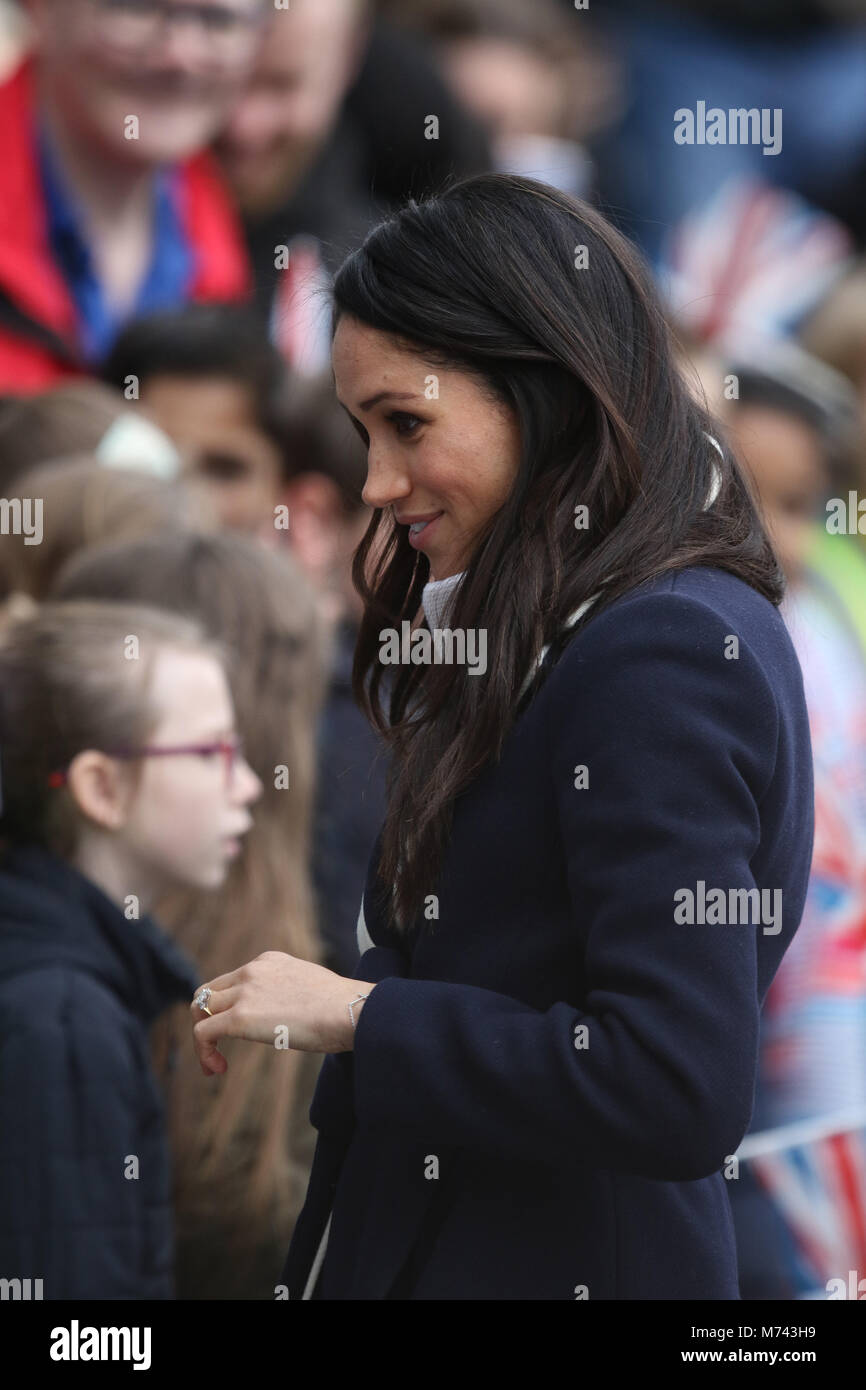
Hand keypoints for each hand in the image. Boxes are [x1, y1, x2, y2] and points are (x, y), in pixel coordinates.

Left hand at [190, 951, 374, 1075]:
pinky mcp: (240, 1017)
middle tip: (217, 1046)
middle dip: (207, 1018)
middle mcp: (252, 970)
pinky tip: (216, 1069)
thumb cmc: (342, 1008)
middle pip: (209, 992)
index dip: (228, 1007)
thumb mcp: (309, 988)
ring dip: (203, 1039)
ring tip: (215, 1064)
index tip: (238, 1034)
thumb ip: (289, 994)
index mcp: (269, 961)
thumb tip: (289, 1015)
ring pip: (201, 1010)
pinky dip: (203, 1052)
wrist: (350, 1011)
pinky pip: (203, 1032)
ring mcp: (245, 992)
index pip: (233, 980)